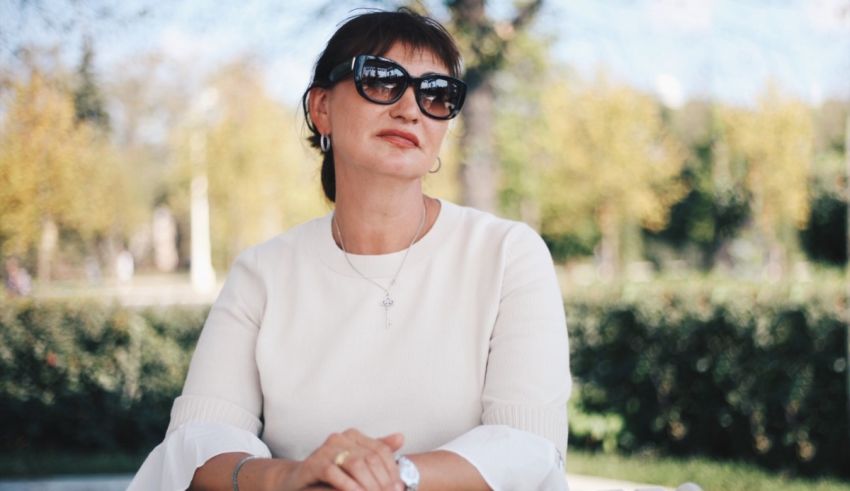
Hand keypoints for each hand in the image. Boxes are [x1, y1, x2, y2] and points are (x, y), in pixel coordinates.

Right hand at [281, 428, 404, 490]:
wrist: (298, 482)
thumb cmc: (332, 474)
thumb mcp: (357, 463)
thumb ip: (378, 451)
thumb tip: (402, 437)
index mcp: (353, 435)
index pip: (381, 451)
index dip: (392, 471)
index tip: (399, 488)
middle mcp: (340, 438)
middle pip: (371, 458)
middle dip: (383, 481)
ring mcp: (325, 449)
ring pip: (356, 464)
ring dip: (369, 484)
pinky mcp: (313, 464)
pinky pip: (334, 473)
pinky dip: (349, 486)